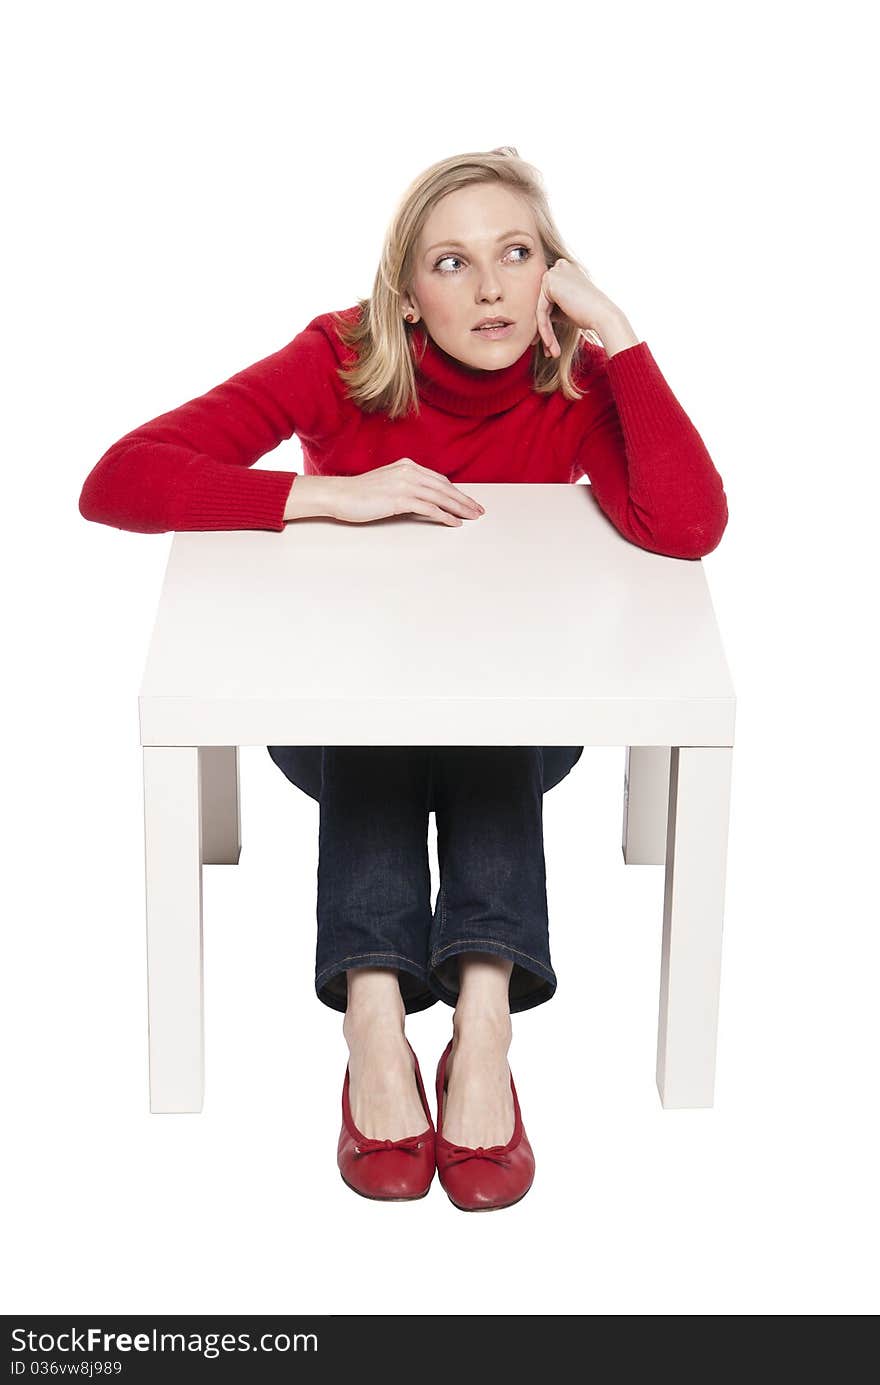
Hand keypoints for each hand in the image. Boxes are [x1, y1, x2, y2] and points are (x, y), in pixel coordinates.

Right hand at [327, 460, 484, 526]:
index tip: (467, 501)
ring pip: (440, 496)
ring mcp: (405, 484)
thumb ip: (404, 486)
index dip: (456, 491)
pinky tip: (454, 522)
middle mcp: (409, 471)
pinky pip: (429, 508)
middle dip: (464, 500)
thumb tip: (421, 500)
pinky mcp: (400, 498)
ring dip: (459, 508)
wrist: (339, 494)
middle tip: (478, 510)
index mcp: (407, 466)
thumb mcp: (386, 484)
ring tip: (472, 517)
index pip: (439, 479)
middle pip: (444, 487)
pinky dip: (445, 516)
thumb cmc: (359, 493)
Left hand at [535, 259, 624, 357]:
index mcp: (565, 270)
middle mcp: (558, 267)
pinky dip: (544, 329)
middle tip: (547, 349)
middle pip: (542, 303)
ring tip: (551, 351)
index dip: (546, 322)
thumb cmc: (589, 315)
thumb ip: (551, 307)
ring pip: (540, 309)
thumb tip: (535, 317)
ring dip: (545, 333)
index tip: (548, 342)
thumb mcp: (566, 309)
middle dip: (543, 329)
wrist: (603, 316)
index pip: (548, 299)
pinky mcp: (550, 282)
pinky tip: (550, 344)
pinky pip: (541, 310)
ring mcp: (554, 272)